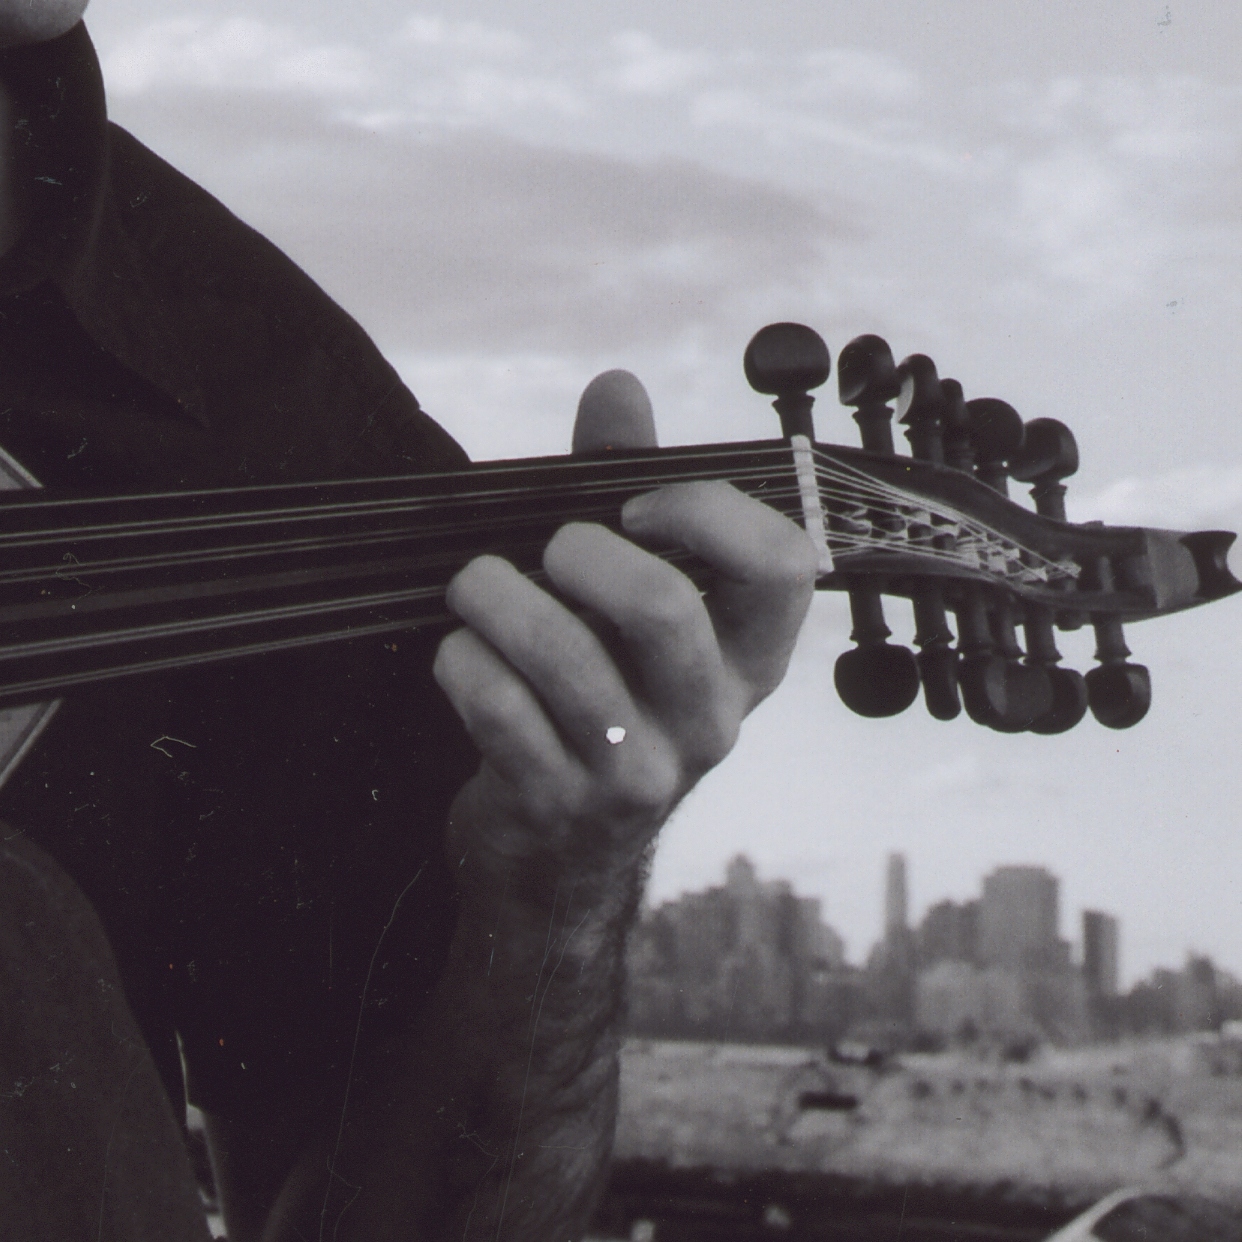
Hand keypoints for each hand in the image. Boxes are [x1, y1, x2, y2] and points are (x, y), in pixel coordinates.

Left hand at [431, 370, 820, 898]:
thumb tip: (617, 386)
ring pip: (563, 655)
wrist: (553, 855)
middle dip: (580, 554)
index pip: (782, 569)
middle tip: (543, 550)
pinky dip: (461, 661)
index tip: (633, 506)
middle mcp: (710, 717)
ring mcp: (637, 769)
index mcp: (747, 657)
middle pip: (661, 607)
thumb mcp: (624, 603)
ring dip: (494, 597)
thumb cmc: (594, 691)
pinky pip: (497, 706)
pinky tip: (459, 656)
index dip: (706, 514)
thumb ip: (620, 489)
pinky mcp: (558, 803)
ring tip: (472, 587)